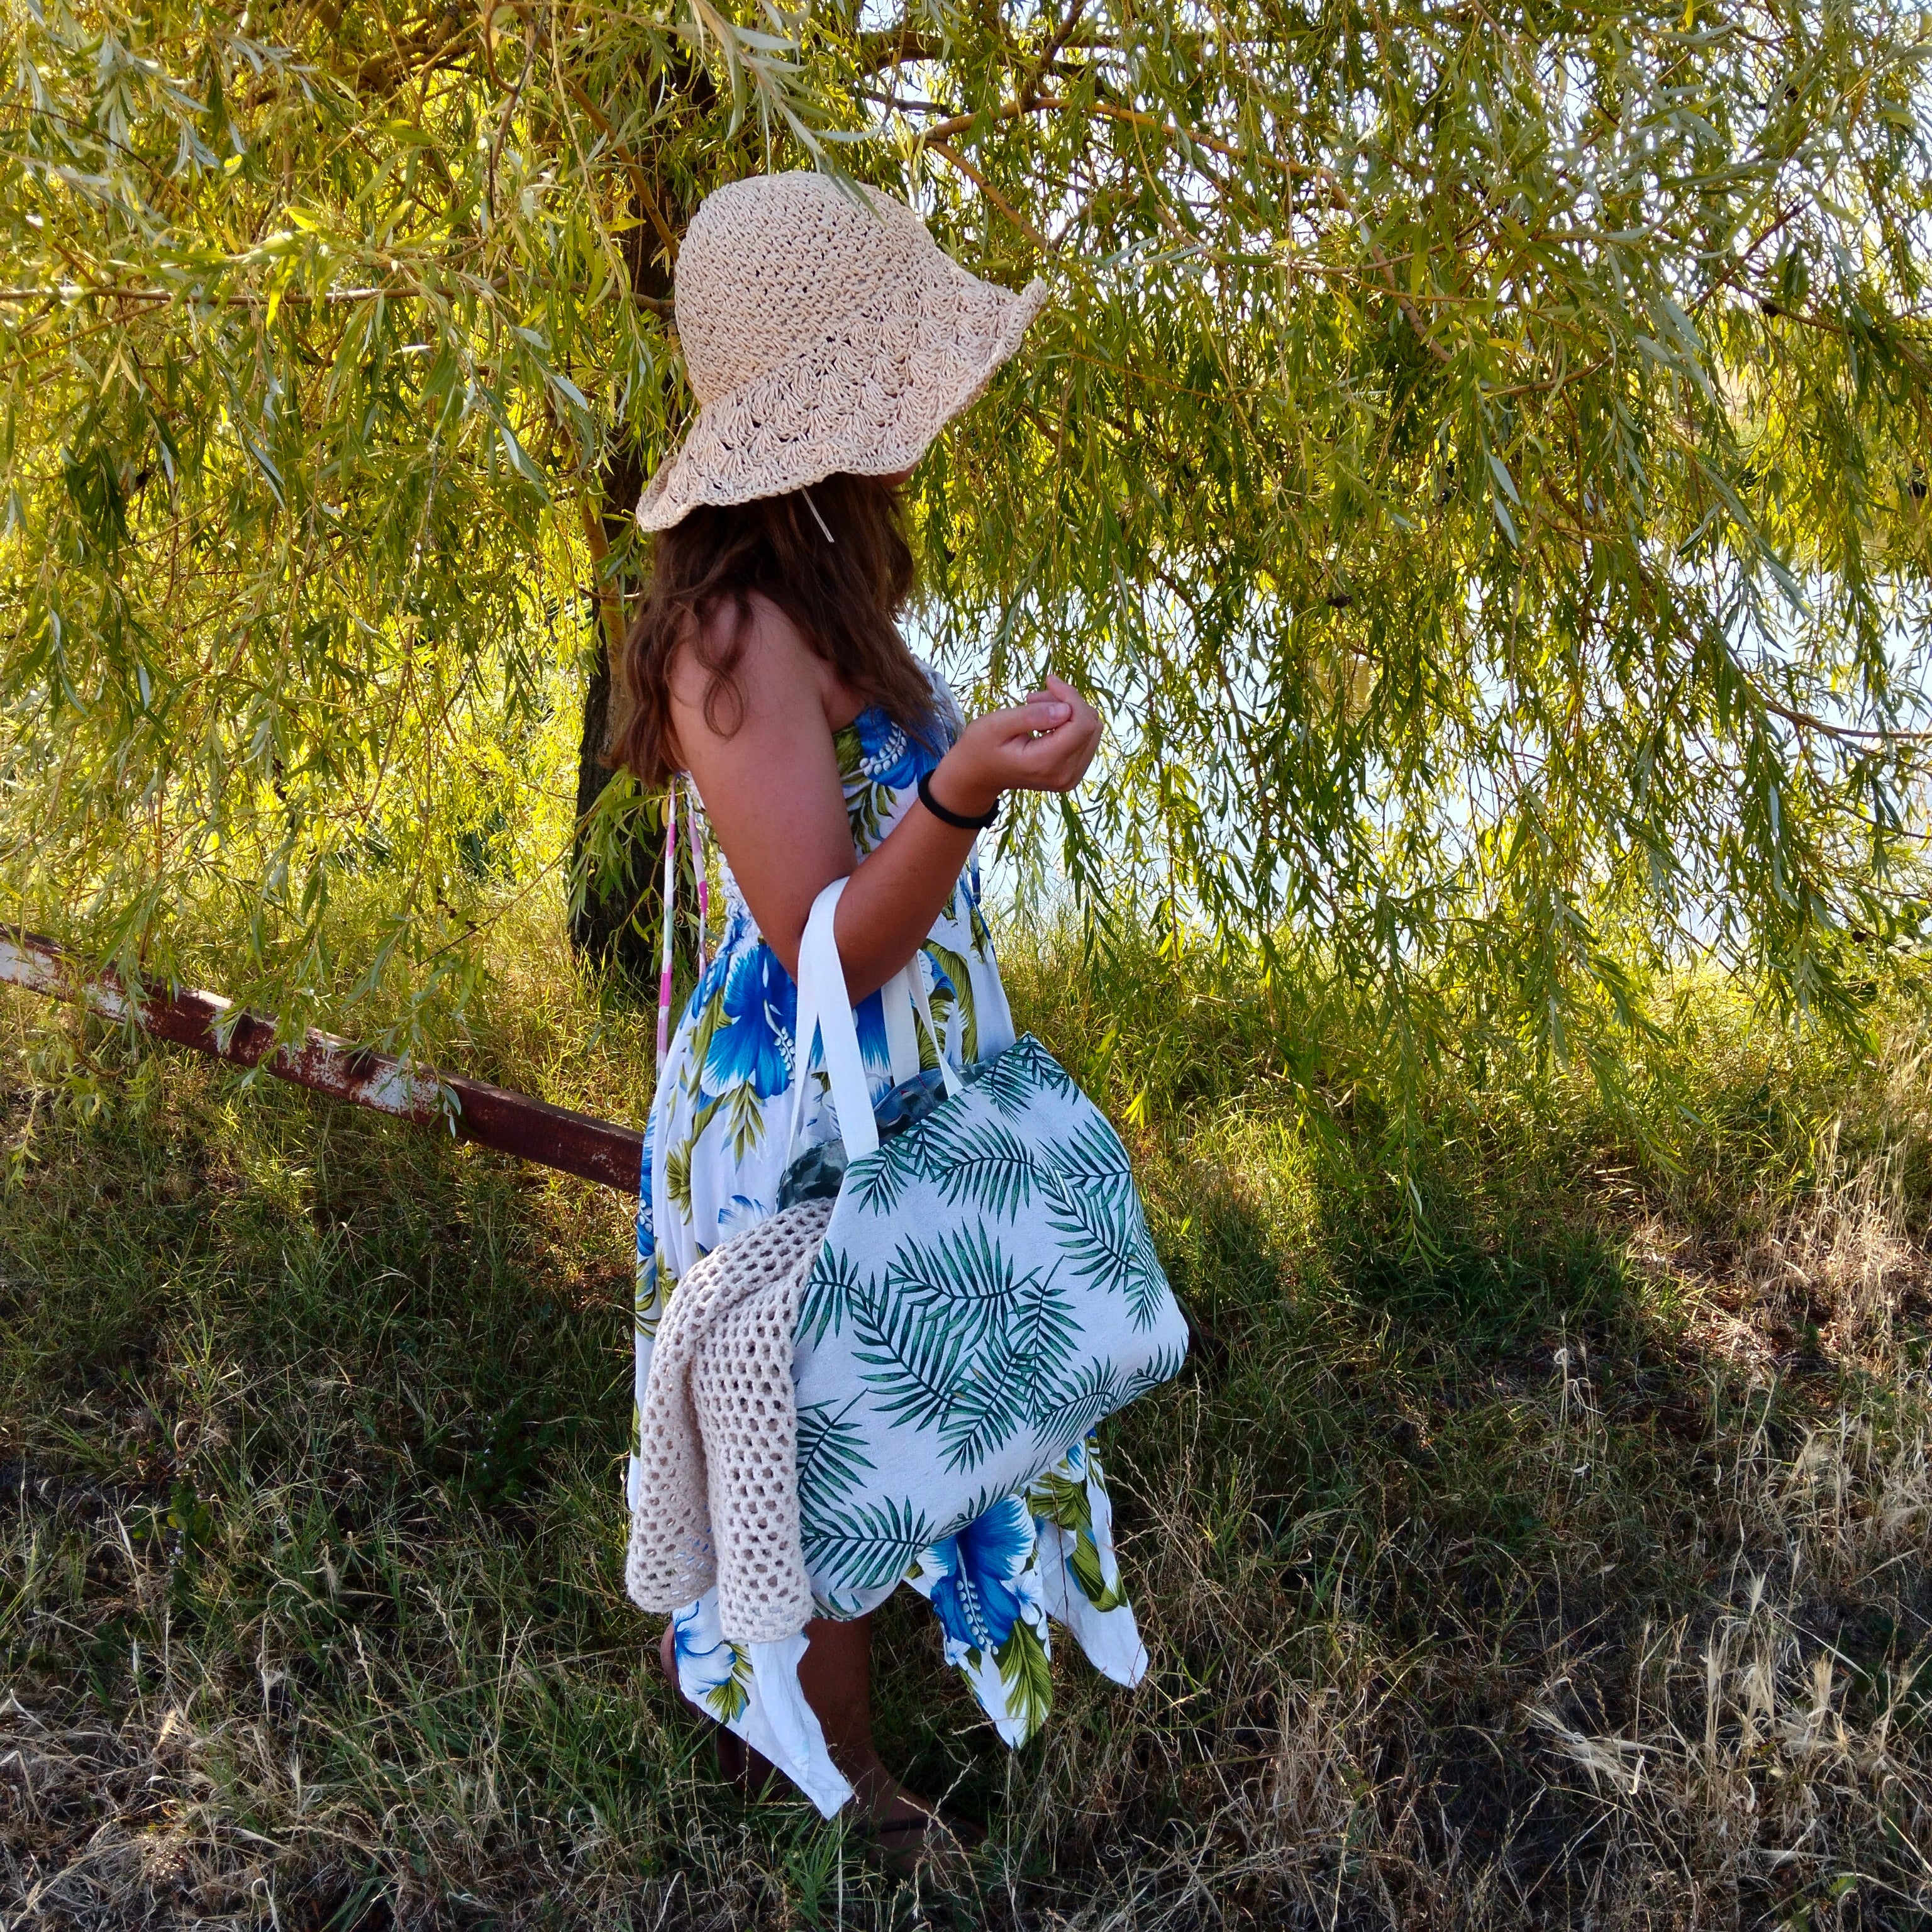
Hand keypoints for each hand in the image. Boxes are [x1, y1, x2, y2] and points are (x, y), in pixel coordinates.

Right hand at [930, 674, 1101, 819]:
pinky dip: (1070, 724)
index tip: (1049, 680)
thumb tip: (1066, 709)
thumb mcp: (996, 725)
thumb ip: (1030, 716)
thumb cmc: (981, 746)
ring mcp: (1071, 777)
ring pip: (1092, 730)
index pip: (1081, 724)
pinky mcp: (1073, 773)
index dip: (1071, 696)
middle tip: (1033, 699)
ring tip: (1036, 710)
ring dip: (1069, 711)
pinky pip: (1087, 739)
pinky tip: (1046, 722)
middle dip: (1067, 702)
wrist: (978, 775)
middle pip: (1090, 725)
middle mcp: (1064, 775)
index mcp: (1045, 763)